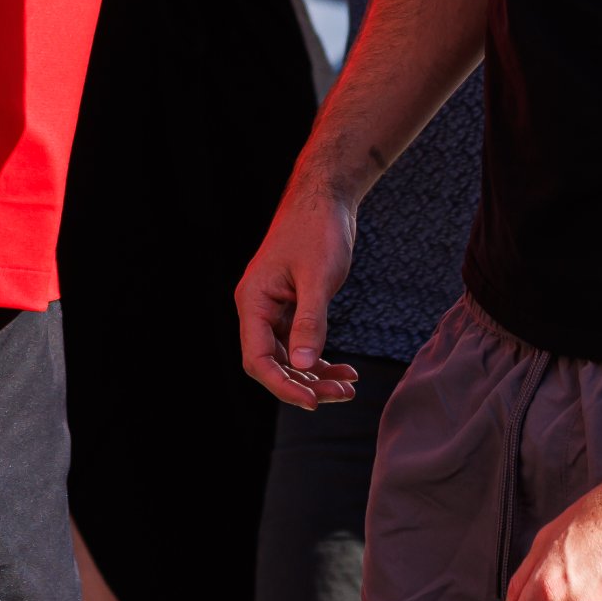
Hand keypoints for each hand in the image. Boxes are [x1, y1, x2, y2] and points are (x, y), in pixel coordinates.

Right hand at [237, 171, 364, 406]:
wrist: (324, 198)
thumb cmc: (317, 230)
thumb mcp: (317, 277)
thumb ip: (310, 321)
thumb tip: (304, 364)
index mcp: (253, 301)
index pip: (258, 359)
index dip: (283, 385)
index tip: (312, 402)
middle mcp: (257, 309)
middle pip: (273, 363)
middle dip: (305, 384)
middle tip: (342, 395)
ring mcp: (273, 309)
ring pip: (288, 357)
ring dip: (316, 376)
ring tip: (348, 387)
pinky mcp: (291, 306)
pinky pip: (300, 343)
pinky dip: (320, 359)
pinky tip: (345, 371)